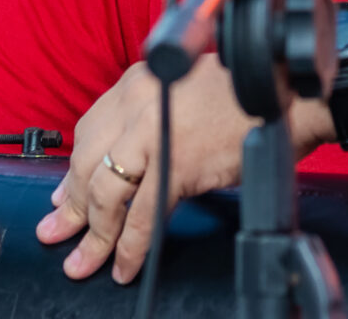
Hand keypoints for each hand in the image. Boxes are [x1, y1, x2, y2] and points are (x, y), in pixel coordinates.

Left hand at [35, 56, 331, 282]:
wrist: (289, 95)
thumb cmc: (246, 96)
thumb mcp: (185, 94)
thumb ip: (151, 120)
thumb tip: (121, 164)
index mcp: (141, 81)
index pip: (90, 131)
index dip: (72, 172)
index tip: (63, 197)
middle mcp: (140, 100)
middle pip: (89, 162)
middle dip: (72, 206)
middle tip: (58, 234)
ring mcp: (156, 130)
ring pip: (108, 192)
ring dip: (94, 234)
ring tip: (84, 262)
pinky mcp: (179, 161)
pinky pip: (144, 215)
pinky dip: (132, 246)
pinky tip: (126, 265)